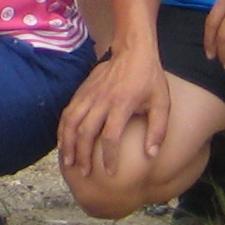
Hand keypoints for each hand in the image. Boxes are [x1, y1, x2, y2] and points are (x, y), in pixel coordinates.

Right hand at [57, 47, 167, 179]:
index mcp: (122, 105)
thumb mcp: (162, 103)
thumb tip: (151, 155)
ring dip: (67, 144)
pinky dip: (62, 129)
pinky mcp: (81, 91)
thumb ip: (158, 130)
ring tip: (68, 162)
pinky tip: (62, 142)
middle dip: (83, 155)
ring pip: (71, 122)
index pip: (111, 137)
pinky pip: (67, 112)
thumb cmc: (149, 79)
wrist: (132, 51)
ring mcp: (88, 95)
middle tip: (84, 173)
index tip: (110, 173)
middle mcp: (101, 101)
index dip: (109, 157)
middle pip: (85, 132)